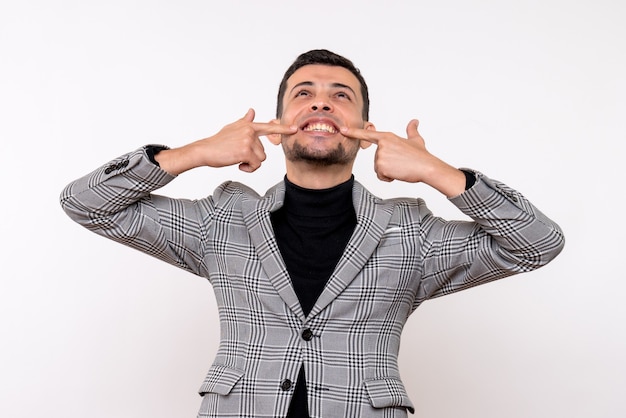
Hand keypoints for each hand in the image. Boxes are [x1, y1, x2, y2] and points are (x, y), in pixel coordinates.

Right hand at [156, 109, 296, 174]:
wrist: (205, 150)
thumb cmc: (218, 142)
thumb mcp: (232, 128)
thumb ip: (244, 121)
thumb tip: (252, 111)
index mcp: (248, 126)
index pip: (269, 126)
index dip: (283, 129)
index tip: (295, 129)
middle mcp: (250, 131)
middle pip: (263, 151)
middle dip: (253, 157)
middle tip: (238, 155)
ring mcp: (248, 140)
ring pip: (261, 159)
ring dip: (251, 163)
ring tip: (237, 158)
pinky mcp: (246, 151)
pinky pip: (256, 165)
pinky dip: (248, 169)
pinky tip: (238, 165)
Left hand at [341, 119, 465, 196]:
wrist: (427, 167)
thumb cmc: (421, 156)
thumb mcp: (416, 140)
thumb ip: (411, 130)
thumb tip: (414, 121)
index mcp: (387, 137)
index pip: (367, 134)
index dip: (353, 132)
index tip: (342, 130)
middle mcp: (382, 145)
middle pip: (376, 159)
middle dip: (387, 164)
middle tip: (400, 163)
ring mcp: (381, 156)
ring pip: (378, 168)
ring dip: (388, 171)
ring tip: (400, 167)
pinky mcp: (381, 167)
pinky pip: (381, 176)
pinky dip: (389, 178)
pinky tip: (398, 173)